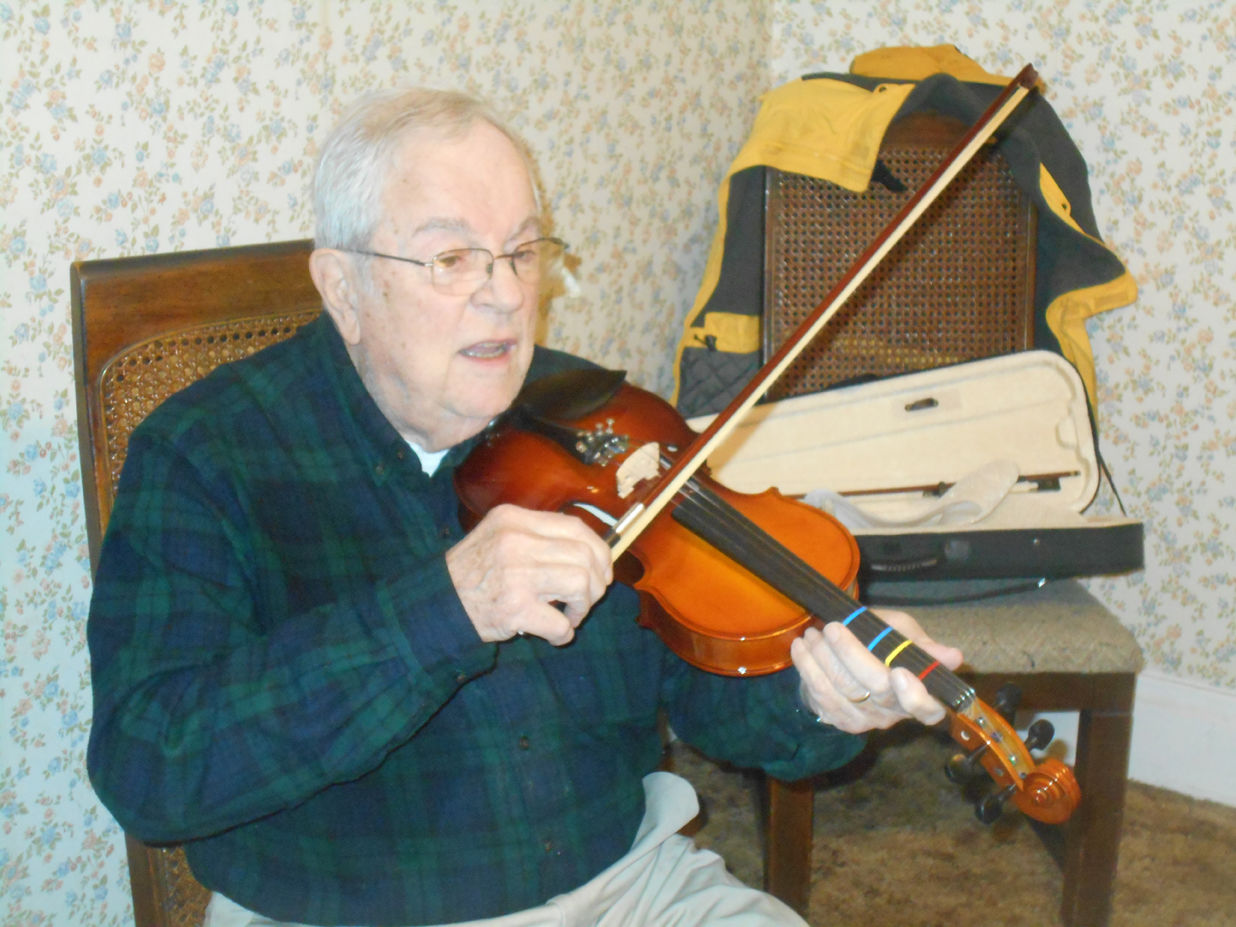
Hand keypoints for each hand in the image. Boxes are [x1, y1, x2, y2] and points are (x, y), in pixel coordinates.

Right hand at [446, 504, 612, 645]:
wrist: (436, 605)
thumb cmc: (473, 573)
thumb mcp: (498, 536)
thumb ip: (537, 536)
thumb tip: (591, 552)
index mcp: (514, 519)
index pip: (575, 526)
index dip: (599, 550)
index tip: (602, 570)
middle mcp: (516, 541)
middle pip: (584, 555)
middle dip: (595, 582)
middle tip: (585, 599)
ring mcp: (515, 574)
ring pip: (580, 584)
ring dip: (582, 607)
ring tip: (569, 615)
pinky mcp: (514, 609)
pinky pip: (561, 623)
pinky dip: (564, 633)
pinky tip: (554, 635)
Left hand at [790, 608, 962, 733]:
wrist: (841, 658)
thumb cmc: (879, 643)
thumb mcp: (901, 633)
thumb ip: (920, 644)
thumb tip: (954, 657)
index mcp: (919, 694)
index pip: (928, 710)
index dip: (915, 697)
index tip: (899, 672)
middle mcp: (894, 713)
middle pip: (877, 690)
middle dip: (852, 655)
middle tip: (833, 628)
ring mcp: (865, 720)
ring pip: (844, 690)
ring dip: (824, 658)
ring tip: (814, 633)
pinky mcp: (838, 719)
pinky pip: (821, 695)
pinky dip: (808, 668)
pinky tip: (801, 647)